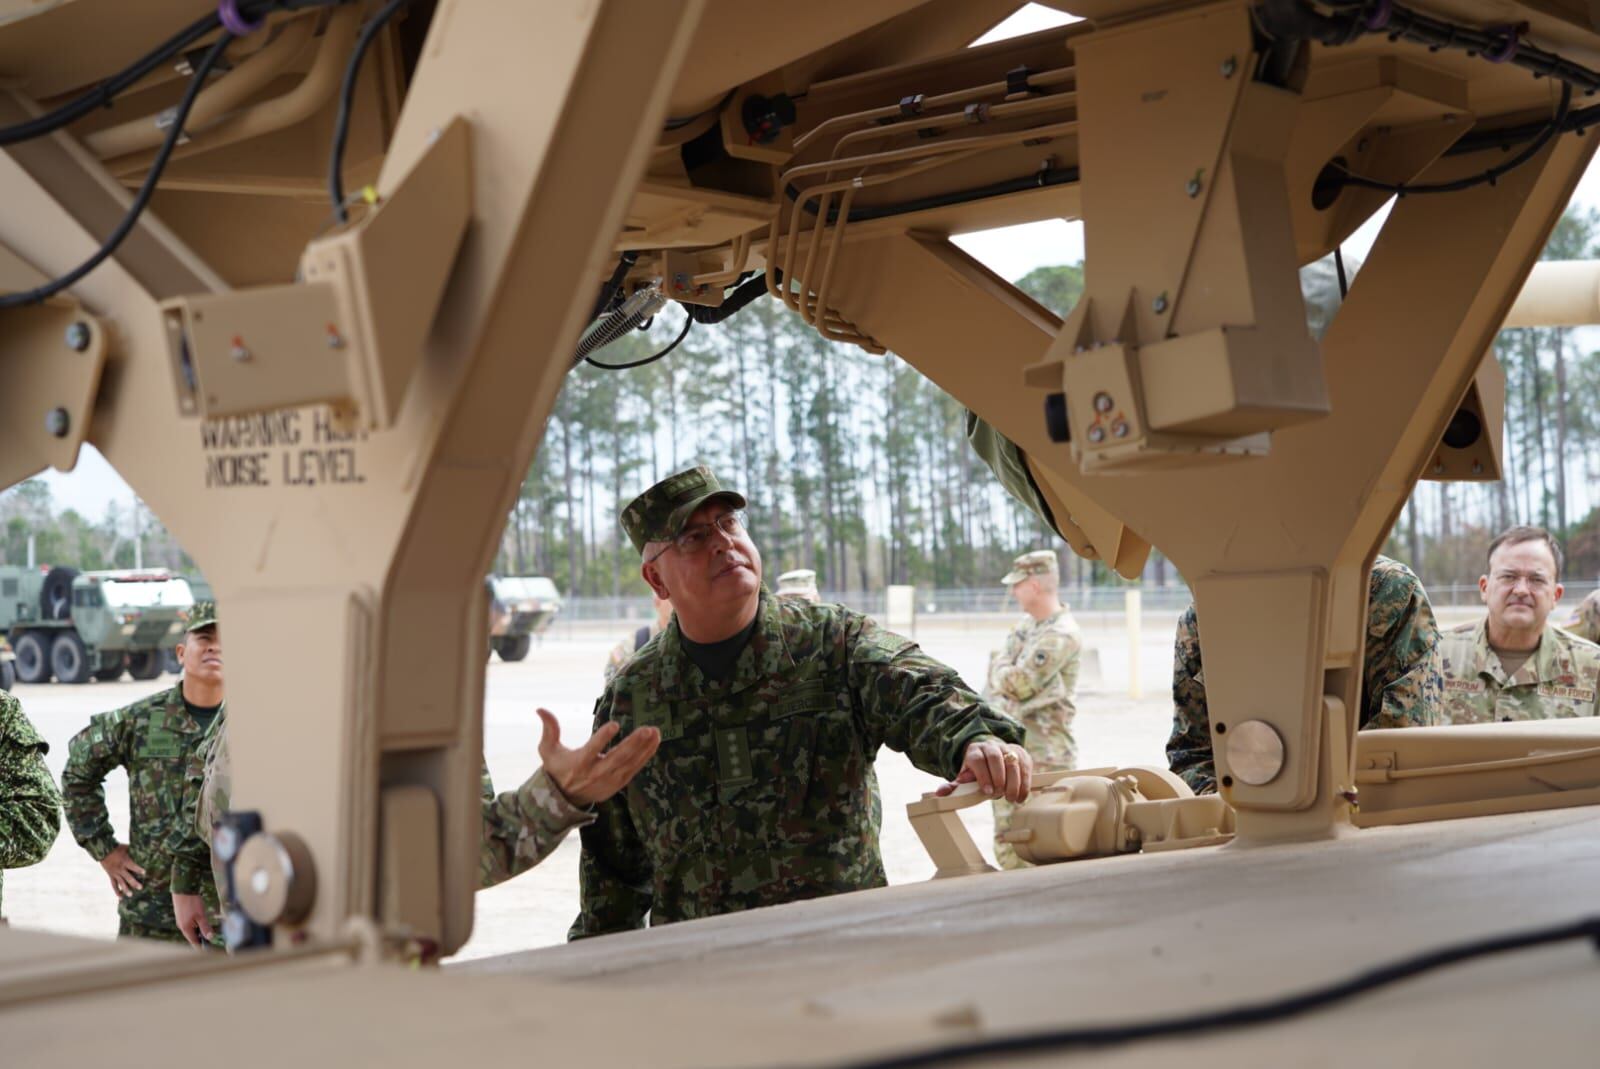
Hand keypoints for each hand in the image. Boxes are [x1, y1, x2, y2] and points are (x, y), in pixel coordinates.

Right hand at [99, 843, 144, 897]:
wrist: (103, 851)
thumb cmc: (117, 848)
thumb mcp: (126, 848)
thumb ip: (134, 850)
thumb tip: (144, 848)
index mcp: (125, 861)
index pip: (132, 866)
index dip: (138, 869)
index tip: (144, 872)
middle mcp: (120, 869)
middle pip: (128, 877)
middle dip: (134, 883)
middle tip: (140, 888)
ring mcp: (115, 873)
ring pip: (121, 883)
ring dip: (126, 889)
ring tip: (130, 895)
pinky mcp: (111, 876)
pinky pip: (114, 885)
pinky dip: (117, 891)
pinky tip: (120, 897)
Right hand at [172, 893, 212, 947]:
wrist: (183, 889)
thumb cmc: (192, 902)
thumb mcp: (201, 915)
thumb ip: (205, 927)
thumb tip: (210, 938)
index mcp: (185, 928)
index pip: (194, 941)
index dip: (201, 945)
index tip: (208, 949)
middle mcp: (181, 926)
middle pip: (192, 936)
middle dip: (200, 938)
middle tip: (210, 940)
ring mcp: (180, 920)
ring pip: (190, 929)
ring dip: (198, 931)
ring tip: (206, 932)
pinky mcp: (181, 914)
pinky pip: (188, 923)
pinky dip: (195, 925)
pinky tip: (200, 922)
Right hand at [536, 708, 659, 806]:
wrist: (566, 799)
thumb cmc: (558, 768)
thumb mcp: (547, 750)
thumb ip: (549, 729)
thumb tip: (540, 709)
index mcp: (578, 763)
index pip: (592, 750)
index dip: (603, 738)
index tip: (615, 724)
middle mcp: (595, 773)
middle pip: (617, 758)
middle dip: (633, 744)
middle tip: (646, 729)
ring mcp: (609, 780)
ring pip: (629, 764)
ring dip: (644, 748)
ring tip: (655, 732)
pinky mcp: (618, 784)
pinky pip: (634, 769)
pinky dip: (645, 756)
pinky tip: (654, 742)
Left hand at [941, 739, 1031, 802]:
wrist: (991, 759)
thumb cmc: (977, 772)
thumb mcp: (965, 778)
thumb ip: (954, 786)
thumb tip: (940, 794)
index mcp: (975, 751)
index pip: (978, 760)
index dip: (983, 775)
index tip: (987, 792)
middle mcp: (991, 746)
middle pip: (996, 758)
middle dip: (999, 777)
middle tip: (1000, 795)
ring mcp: (1008, 748)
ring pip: (1013, 762)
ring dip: (1014, 782)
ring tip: (1011, 799)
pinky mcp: (1022, 753)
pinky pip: (1025, 766)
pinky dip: (1025, 782)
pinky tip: (1021, 796)